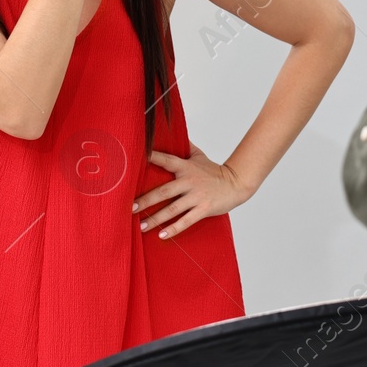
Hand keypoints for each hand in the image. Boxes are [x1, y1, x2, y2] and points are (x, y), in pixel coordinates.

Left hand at [133, 143, 254, 238]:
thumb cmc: (215, 171)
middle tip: (130, 207)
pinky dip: (174, 229)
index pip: (166, 160)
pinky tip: (161, 235)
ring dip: (156, 218)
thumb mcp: (199, 156)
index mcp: (186, 167)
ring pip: (173, 209)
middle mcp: (189, 181)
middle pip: (164, 191)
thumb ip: (186, 146)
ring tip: (141, 226)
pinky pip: (186, 220)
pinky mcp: (203, 209)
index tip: (137, 158)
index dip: (152, 157)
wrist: (236, 184)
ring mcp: (196, 196)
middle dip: (146, 200)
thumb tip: (174, 131)